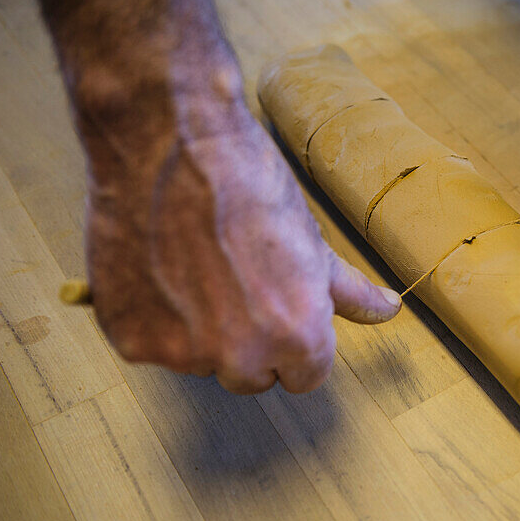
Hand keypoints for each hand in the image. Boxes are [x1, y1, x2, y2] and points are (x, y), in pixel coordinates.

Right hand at [79, 58, 400, 393]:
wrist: (172, 145)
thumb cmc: (249, 186)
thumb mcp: (312, 242)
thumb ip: (347, 291)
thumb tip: (387, 310)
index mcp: (298, 338)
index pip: (304, 375)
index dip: (294, 337)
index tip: (278, 304)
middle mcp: (242, 358)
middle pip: (251, 374)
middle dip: (247, 338)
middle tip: (234, 278)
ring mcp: (182, 353)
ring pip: (199, 360)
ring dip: (197, 328)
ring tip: (194, 264)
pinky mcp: (131, 339)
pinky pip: (150, 344)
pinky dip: (151, 315)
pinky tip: (159, 266)